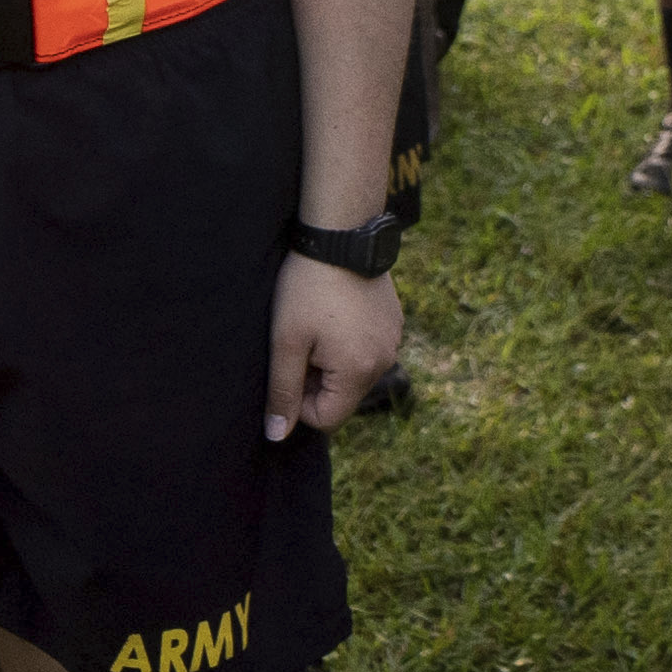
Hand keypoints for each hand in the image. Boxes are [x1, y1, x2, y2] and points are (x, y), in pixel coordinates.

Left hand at [268, 255, 401, 435]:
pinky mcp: (394, 323)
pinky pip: (367, 350)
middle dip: (317, 379)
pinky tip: (335, 312)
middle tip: (301, 339)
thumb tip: (277, 435)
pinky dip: (348, 341)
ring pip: (354, 373)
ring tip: (318, 323)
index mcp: (358, 372)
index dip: (299, 399)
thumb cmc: (306, 289)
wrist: (340, 235)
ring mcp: (394, 341)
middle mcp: (384, 362)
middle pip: (342, 397)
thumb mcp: (286, 342)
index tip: (290, 364)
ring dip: (332, 360)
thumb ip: (282, 392)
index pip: (326, 419)